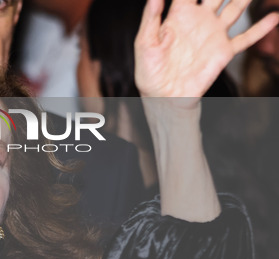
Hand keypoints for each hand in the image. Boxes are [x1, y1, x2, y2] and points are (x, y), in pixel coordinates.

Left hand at [135, 0, 278, 97]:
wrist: (163, 96)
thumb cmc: (149, 70)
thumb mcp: (145, 42)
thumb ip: (151, 17)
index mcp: (179, 14)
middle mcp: (199, 20)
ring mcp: (214, 34)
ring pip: (236, 8)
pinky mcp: (223, 51)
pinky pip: (246, 38)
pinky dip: (261, 28)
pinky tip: (274, 17)